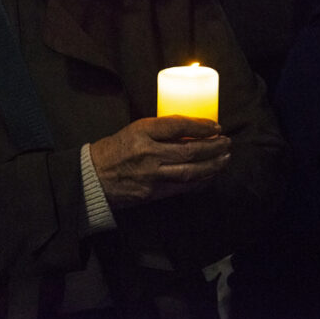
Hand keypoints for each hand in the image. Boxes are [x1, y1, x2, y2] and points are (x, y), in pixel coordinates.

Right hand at [89, 116, 229, 207]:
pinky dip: (201, 181)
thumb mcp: (135, 130)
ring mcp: (151, 175)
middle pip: (189, 149)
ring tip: (225, 158)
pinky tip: (211, 174)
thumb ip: (160, 129)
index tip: (216, 126)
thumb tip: (193, 130)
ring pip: (191, 171)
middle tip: (227, 142)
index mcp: (142, 131)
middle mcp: (148, 152)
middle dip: (213, 146)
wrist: (93, 177)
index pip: (178, 125)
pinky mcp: (152, 193)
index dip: (201, 125)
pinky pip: (183, 187)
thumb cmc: (116, 149)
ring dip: (212, 165)